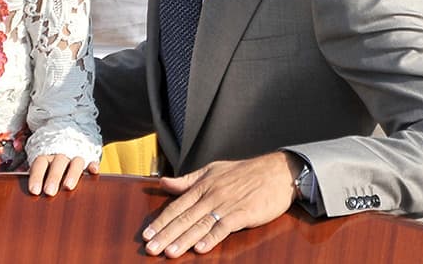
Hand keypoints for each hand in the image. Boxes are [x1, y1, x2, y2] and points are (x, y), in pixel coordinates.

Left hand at [27, 154, 90, 195]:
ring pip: (75, 162)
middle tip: (49, 192)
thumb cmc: (48, 178)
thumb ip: (34, 187)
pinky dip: (93, 166)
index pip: (40, 164)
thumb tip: (23, 205)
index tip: (34, 191)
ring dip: (72, 173)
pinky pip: (92, 162)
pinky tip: (93, 172)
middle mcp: (60, 158)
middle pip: (57, 163)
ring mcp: (75, 161)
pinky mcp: (88, 165)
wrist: (63, 163)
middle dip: (53, 177)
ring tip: (68, 186)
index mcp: (46, 160)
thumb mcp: (39, 179)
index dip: (36, 176)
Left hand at [142, 152, 299, 257]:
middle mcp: (210, 196)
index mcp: (202, 186)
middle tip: (151, 249)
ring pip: (201, 224)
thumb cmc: (243, 172)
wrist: (276, 171)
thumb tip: (164, 183)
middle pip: (184, 218)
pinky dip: (212, 238)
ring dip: (184, 240)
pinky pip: (224, 227)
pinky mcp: (243, 213)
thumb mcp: (212, 170)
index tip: (147, 235)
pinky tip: (201, 249)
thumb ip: (187, 180)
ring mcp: (226, 204)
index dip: (161, 222)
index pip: (176, 207)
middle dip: (166, 235)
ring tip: (170, 253)